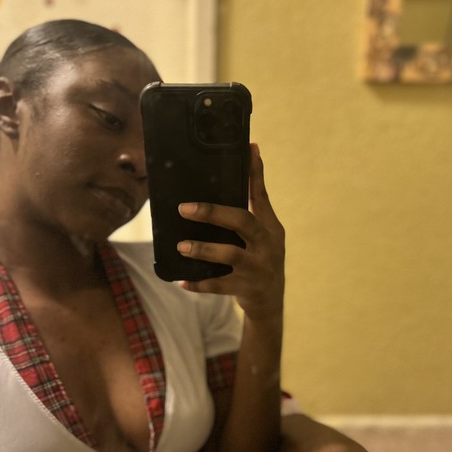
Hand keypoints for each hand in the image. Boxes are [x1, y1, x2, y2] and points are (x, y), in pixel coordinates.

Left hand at [177, 144, 284, 320]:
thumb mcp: (264, 235)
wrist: (270, 303)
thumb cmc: (262, 260)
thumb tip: (245, 169)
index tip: (249, 148)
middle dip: (213, 213)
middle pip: (242, 222)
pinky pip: (218, 285)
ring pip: (230, 254)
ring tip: (181, 246)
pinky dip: (199, 283)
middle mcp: (267, 245)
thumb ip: (254, 208)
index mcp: (270, 228)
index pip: (261, 195)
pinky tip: (182, 281)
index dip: (255, 172)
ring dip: (203, 249)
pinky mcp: (246, 289)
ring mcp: (257, 268)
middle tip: (184, 209)